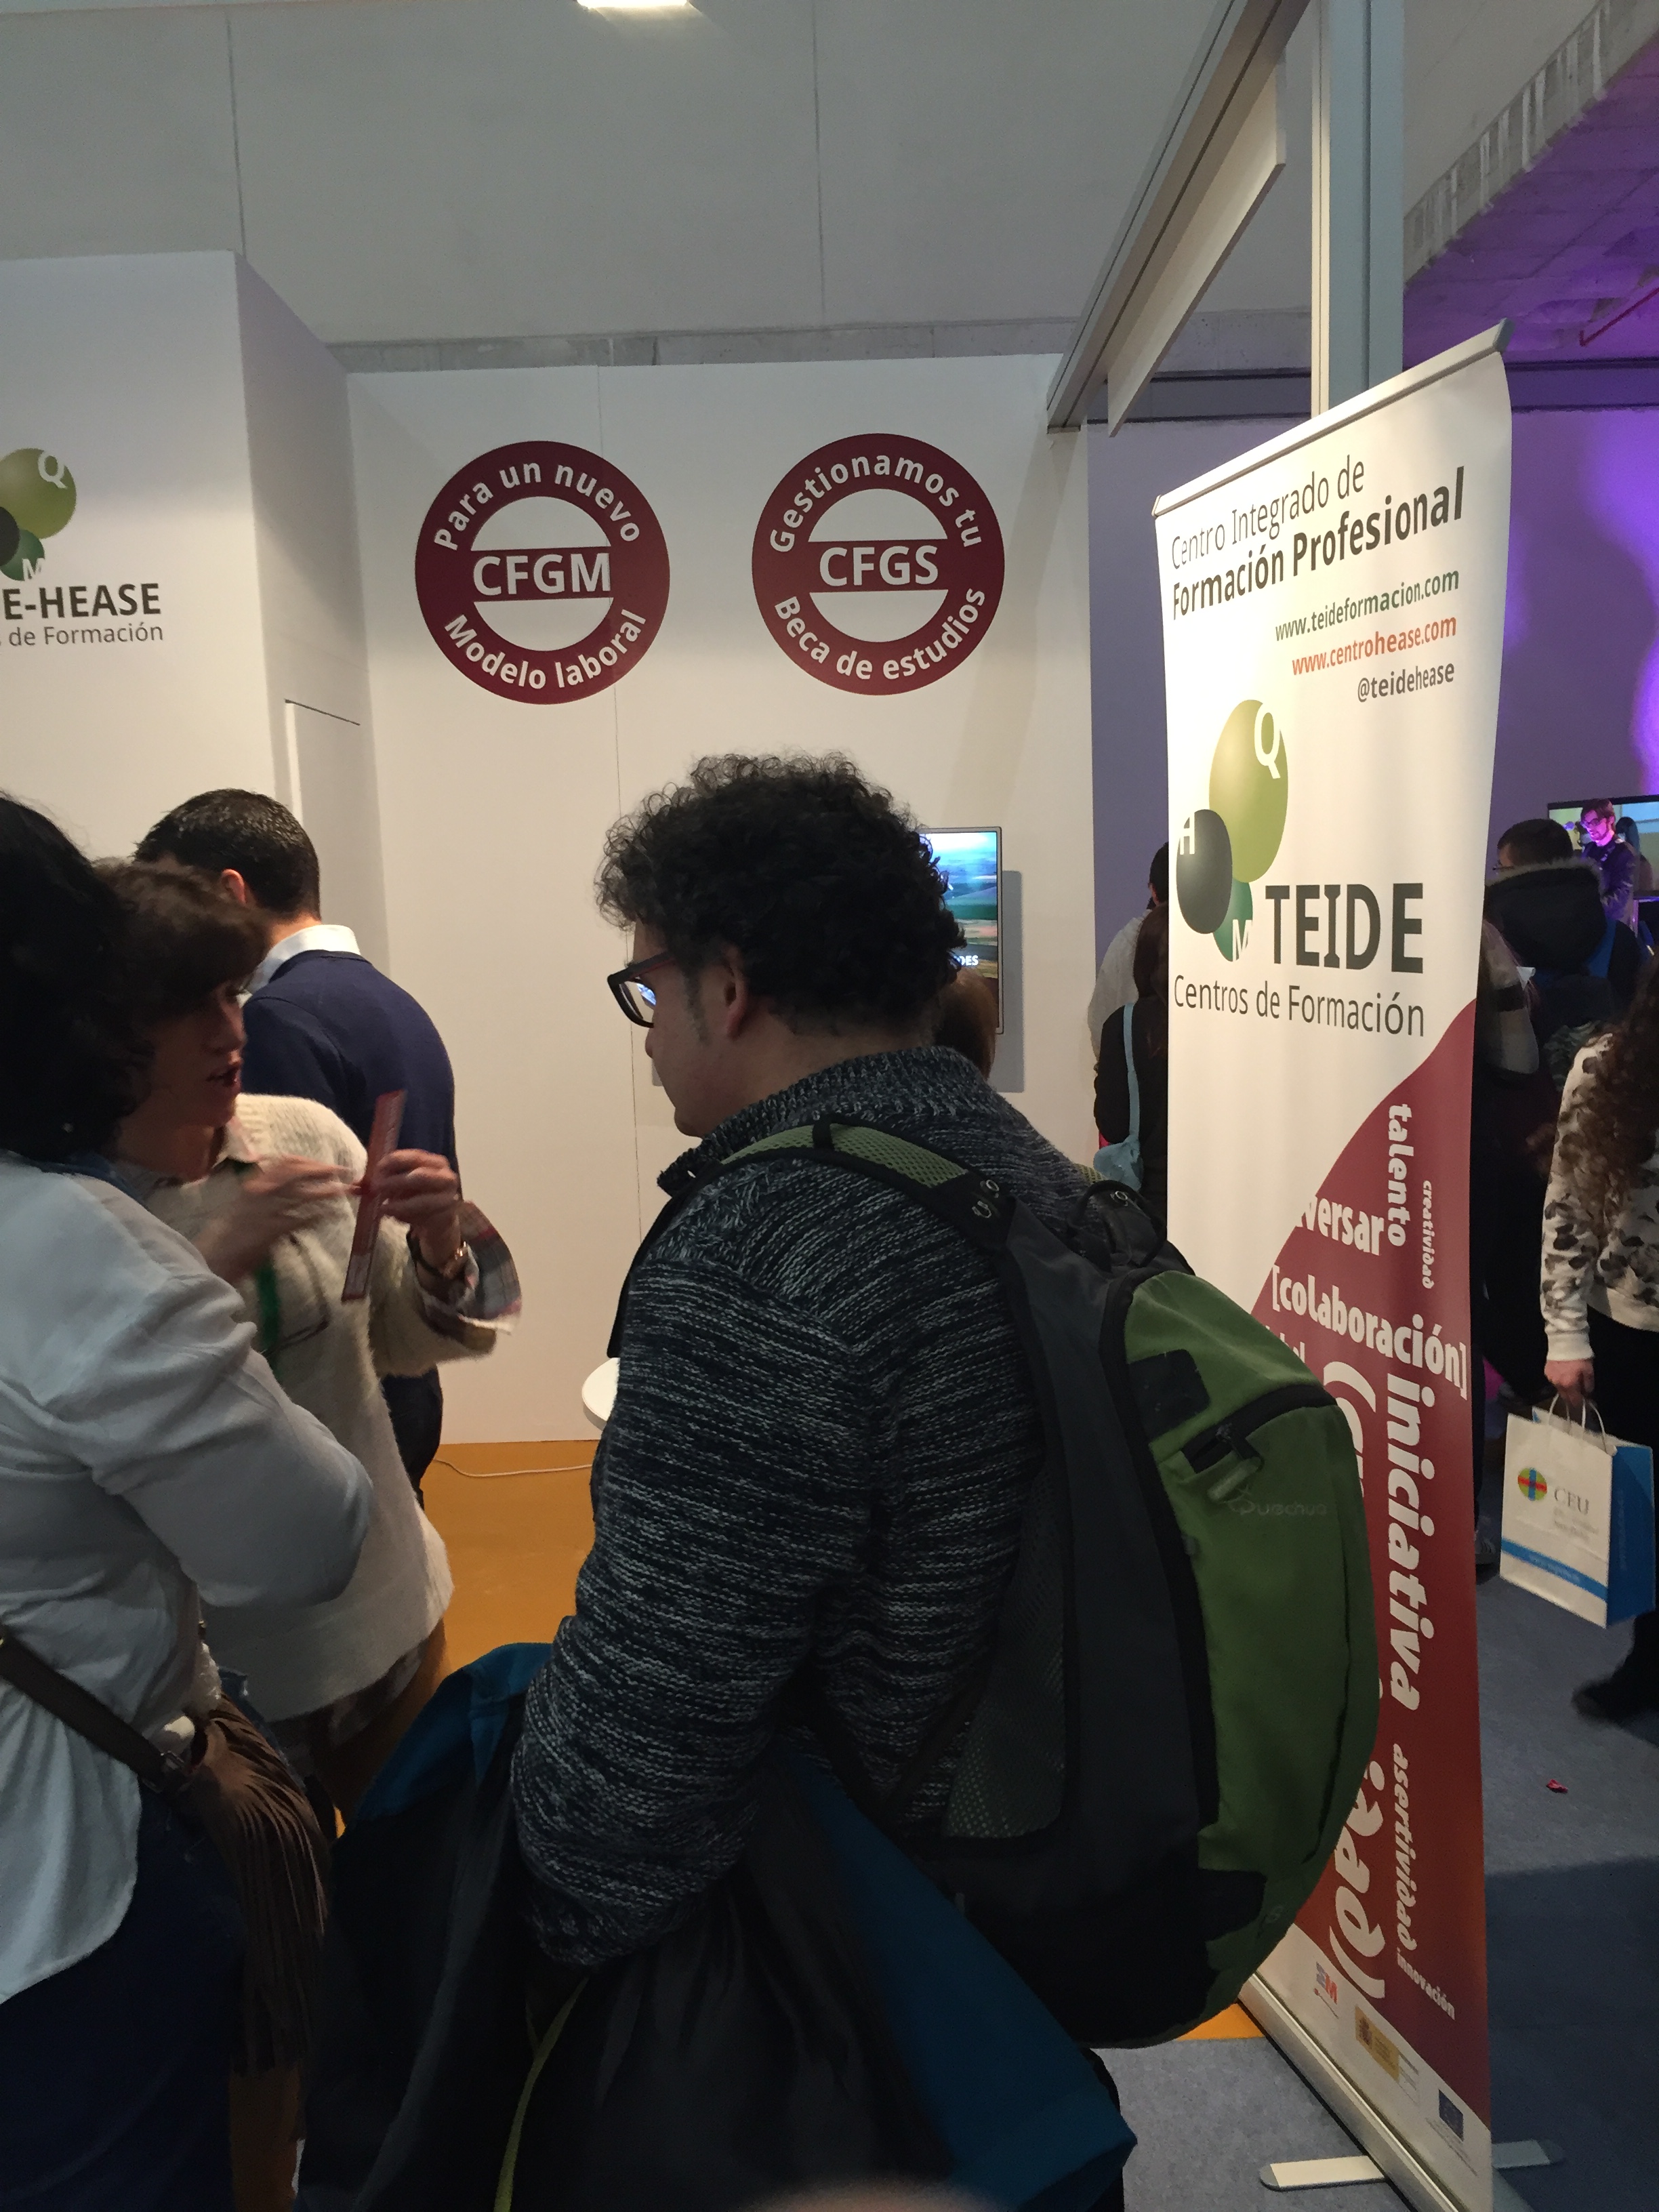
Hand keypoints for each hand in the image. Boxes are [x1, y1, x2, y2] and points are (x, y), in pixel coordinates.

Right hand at [195, 1156, 351, 1282]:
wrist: (213, 1257)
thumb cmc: (227, 1234)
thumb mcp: (243, 1206)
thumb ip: (264, 1194)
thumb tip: (287, 1189)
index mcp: (253, 1184)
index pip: (285, 1163)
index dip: (308, 1162)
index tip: (324, 1165)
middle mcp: (260, 1192)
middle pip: (297, 1173)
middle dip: (322, 1171)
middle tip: (342, 1173)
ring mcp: (267, 1210)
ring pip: (304, 1195)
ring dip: (327, 1191)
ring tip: (344, 1191)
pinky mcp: (273, 1230)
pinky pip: (302, 1220)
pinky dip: (319, 1217)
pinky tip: (330, 1216)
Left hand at [367, 1149, 462, 1270]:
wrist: (437, 1221)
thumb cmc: (417, 1197)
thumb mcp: (400, 1186)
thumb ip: (381, 1182)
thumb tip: (355, 1185)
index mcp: (435, 1162)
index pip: (414, 1156)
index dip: (394, 1161)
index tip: (376, 1170)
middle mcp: (446, 1176)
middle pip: (419, 1176)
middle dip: (395, 1182)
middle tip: (376, 1188)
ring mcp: (449, 1197)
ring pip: (421, 1200)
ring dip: (399, 1204)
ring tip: (383, 1208)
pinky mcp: (447, 1216)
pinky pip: (423, 1217)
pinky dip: (406, 1217)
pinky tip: (393, 1217)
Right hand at [1544, 1358, 1593, 1408]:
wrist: (1565, 1341)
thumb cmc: (1579, 1356)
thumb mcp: (1589, 1371)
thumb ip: (1588, 1385)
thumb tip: (1587, 1394)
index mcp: (1569, 1385)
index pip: (1574, 1401)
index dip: (1581, 1405)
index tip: (1585, 1404)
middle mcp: (1558, 1384)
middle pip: (1565, 1397)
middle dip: (1572, 1398)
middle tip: (1579, 1395)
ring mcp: (1550, 1378)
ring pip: (1559, 1389)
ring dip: (1565, 1389)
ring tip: (1571, 1383)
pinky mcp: (1546, 1371)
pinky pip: (1554, 1381)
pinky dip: (1559, 1381)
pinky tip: (1563, 1374)